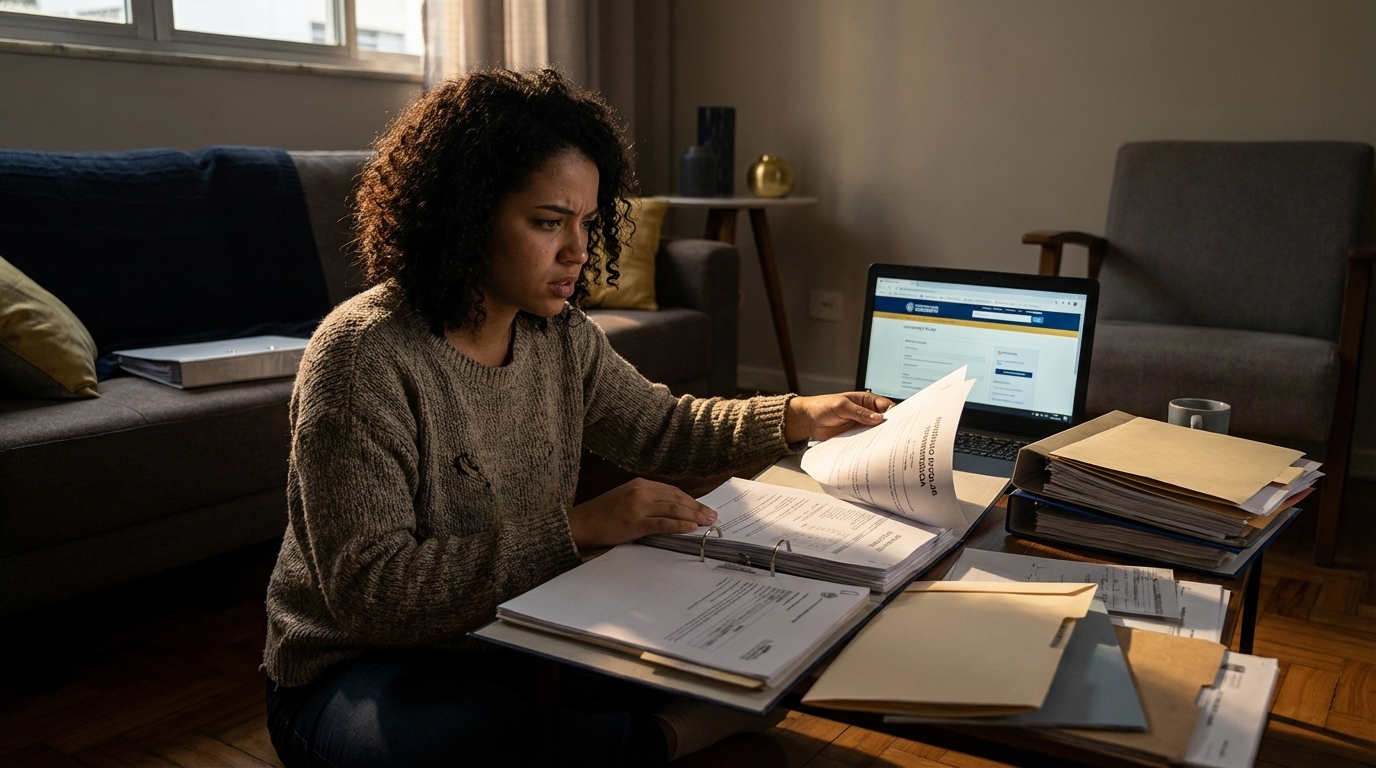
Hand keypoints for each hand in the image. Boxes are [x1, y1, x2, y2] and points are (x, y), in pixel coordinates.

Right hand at [567, 478, 718, 549]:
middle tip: (713, 516)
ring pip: (673, 510)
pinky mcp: (634, 522)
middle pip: (677, 499)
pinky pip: (663, 523)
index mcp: (640, 484)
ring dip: (694, 516)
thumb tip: (671, 511)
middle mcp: (641, 491)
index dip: (691, 500)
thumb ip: (646, 501)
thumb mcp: (625, 499)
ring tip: (707, 522)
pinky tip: (691, 528)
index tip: (704, 508)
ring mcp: (638, 506)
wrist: (580, 523)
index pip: (673, 491)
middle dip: (697, 508)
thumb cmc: (602, 514)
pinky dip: (679, 525)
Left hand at [784, 392, 895, 442]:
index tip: (899, 423)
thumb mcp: (842, 406)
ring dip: (880, 438)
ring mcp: (861, 426)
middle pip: (884, 421)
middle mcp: (866, 413)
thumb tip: (878, 418)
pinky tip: (873, 450)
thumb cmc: (823, 406)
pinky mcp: (855, 436)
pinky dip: (870, 446)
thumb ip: (859, 412)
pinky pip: (866, 441)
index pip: (886, 406)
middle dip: (889, 428)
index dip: (894, 414)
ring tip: (886, 446)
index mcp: (866, 401)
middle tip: (895, 437)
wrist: (808, 420)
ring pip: (876, 433)